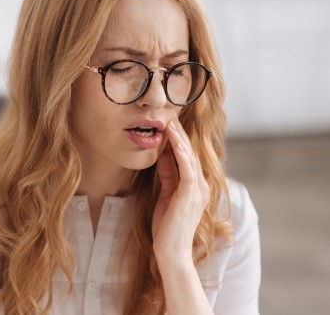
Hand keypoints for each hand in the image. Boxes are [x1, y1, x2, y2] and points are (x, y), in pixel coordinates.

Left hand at [152, 113, 209, 262]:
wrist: (171, 250)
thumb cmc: (167, 226)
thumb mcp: (166, 194)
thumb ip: (168, 175)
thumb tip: (163, 155)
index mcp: (194, 185)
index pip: (186, 156)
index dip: (178, 139)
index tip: (168, 123)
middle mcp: (199, 184)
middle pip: (189, 152)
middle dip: (179, 133)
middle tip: (170, 114)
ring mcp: (197, 189)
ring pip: (188, 156)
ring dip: (179, 137)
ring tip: (170, 121)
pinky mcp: (189, 193)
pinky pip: (186, 167)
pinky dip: (180, 151)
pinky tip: (172, 139)